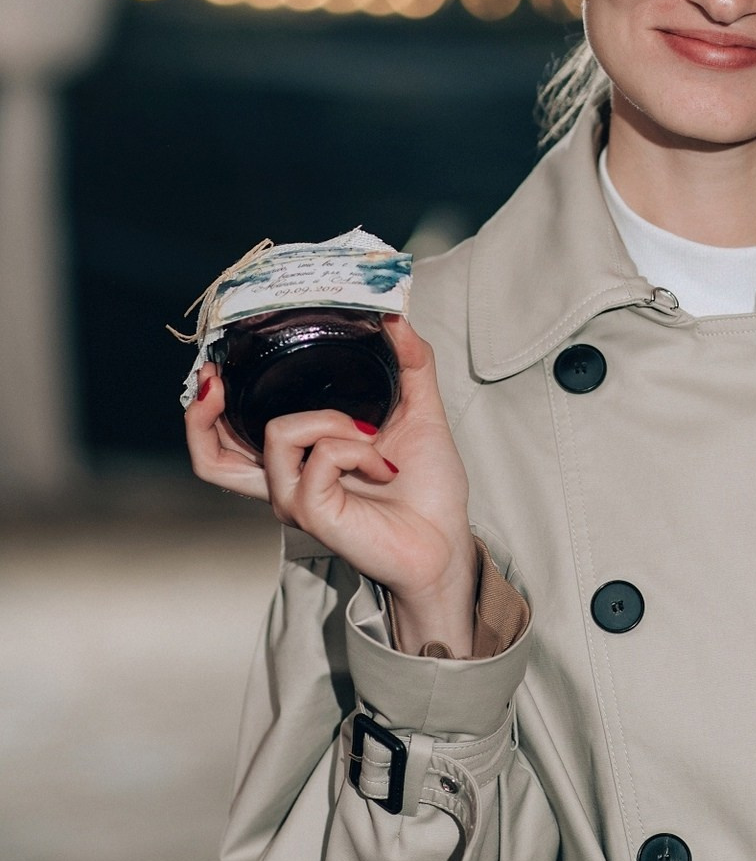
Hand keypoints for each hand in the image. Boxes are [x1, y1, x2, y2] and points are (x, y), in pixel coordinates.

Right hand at [185, 313, 477, 652]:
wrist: (446, 542)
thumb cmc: (426, 489)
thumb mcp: (418, 411)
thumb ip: (410, 363)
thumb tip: (397, 318)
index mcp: (299, 460)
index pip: (226, 441)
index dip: (206, 408)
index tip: (215, 367)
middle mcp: (287, 481)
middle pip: (211, 456)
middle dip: (203, 413)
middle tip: (219, 379)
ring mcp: (295, 499)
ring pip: (278, 433)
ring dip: (330, 420)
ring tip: (369, 435)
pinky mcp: (312, 512)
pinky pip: (321, 456)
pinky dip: (357, 448)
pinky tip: (383, 465)